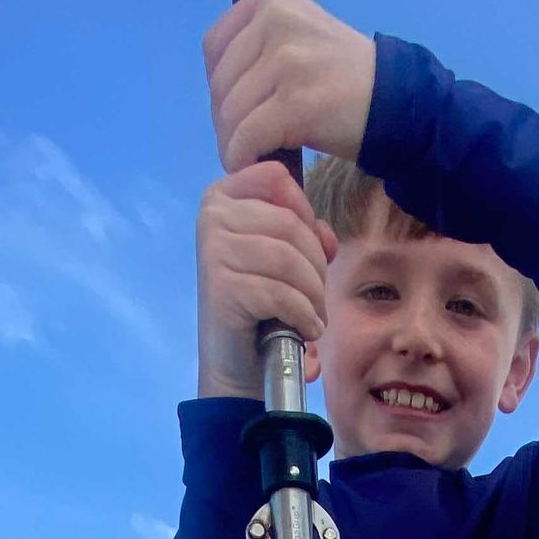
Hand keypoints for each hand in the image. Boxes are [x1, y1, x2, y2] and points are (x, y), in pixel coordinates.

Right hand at [196, 162, 338, 398]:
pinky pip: (281, 292)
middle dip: (316, 265)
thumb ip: (305, 230)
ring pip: (288, 258)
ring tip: (313, 314)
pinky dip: (303, 315)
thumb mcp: (285, 256)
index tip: (308, 246)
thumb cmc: (262, 304)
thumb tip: (325, 238)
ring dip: (313, 294)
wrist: (236, 362)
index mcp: (223, 197)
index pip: (275, 176)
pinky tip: (306, 329)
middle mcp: (212, 216)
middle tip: (316, 296)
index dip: (303, 209)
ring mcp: (213, 250)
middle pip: (290, 222)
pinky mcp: (221, 287)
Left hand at [203, 0, 376, 175]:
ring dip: (233, 144)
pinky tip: (254, 164)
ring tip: (252, 155)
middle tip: (247, 141)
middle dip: (225, 121)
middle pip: (220, 83)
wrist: (392, 102)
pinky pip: (247, 137)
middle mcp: (275, 18)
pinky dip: (242, 158)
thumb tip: (219, 83)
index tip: (239, 110)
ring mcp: (285, 58)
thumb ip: (257, 44)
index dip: (219, 86)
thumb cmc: (341, 78)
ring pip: (229, 113)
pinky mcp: (294, 101)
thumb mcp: (297, 35)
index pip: (214, 47)